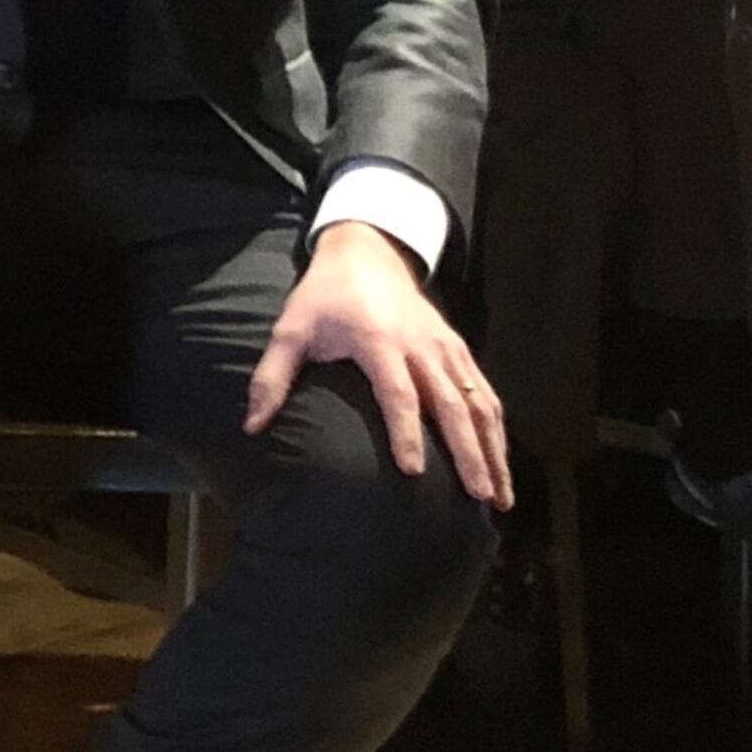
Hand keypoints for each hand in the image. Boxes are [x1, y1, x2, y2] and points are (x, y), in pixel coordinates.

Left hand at [244, 222, 509, 510]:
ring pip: (478, 403)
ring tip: (500, 496)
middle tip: (479, 497)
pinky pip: (485, 392)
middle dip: (468, 453)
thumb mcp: (290, 330)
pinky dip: (496, 429)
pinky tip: (500, 463)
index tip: (414, 472)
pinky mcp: (459, 349)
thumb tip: (251, 427)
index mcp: (378, 341)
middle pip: (452, 404)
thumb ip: (271, 378)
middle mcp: (420, 346)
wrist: (366, 254)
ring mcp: (446, 348)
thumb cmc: (323, 298)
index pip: (398, 393)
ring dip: (493, 449)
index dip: (406, 432)